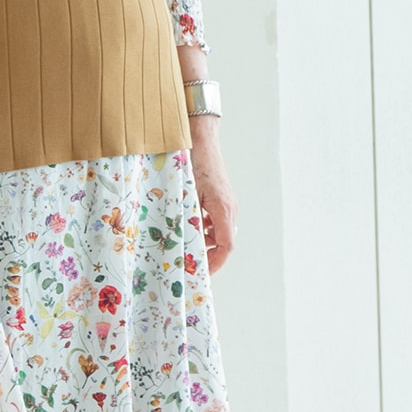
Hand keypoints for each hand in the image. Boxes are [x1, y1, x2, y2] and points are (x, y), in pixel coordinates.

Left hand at [189, 120, 236, 273]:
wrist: (200, 139)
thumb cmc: (194, 163)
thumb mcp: (187, 193)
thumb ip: (187, 217)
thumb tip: (181, 241)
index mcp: (223, 208)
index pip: (227, 245)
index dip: (216, 263)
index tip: (203, 272)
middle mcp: (229, 207)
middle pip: (223, 241)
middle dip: (207, 254)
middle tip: (187, 261)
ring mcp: (226, 202)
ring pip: (219, 231)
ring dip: (204, 240)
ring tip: (183, 242)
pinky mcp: (221, 197)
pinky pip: (216, 220)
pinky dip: (204, 227)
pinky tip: (187, 224)